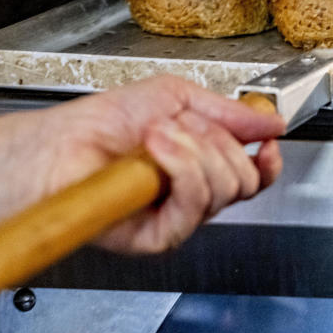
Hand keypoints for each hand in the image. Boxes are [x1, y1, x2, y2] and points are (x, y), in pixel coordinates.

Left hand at [23, 75, 285, 253]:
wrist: (61, 145)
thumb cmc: (103, 122)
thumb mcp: (176, 97)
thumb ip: (229, 111)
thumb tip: (272, 120)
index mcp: (202, 162)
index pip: (254, 173)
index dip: (268, 159)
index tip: (268, 141)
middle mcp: (193, 193)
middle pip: (245, 180)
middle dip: (220, 141)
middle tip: (183, 123)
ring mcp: (178, 216)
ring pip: (225, 190)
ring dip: (195, 150)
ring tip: (158, 134)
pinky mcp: (160, 235)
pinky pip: (195, 205)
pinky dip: (181, 169)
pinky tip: (156, 151)